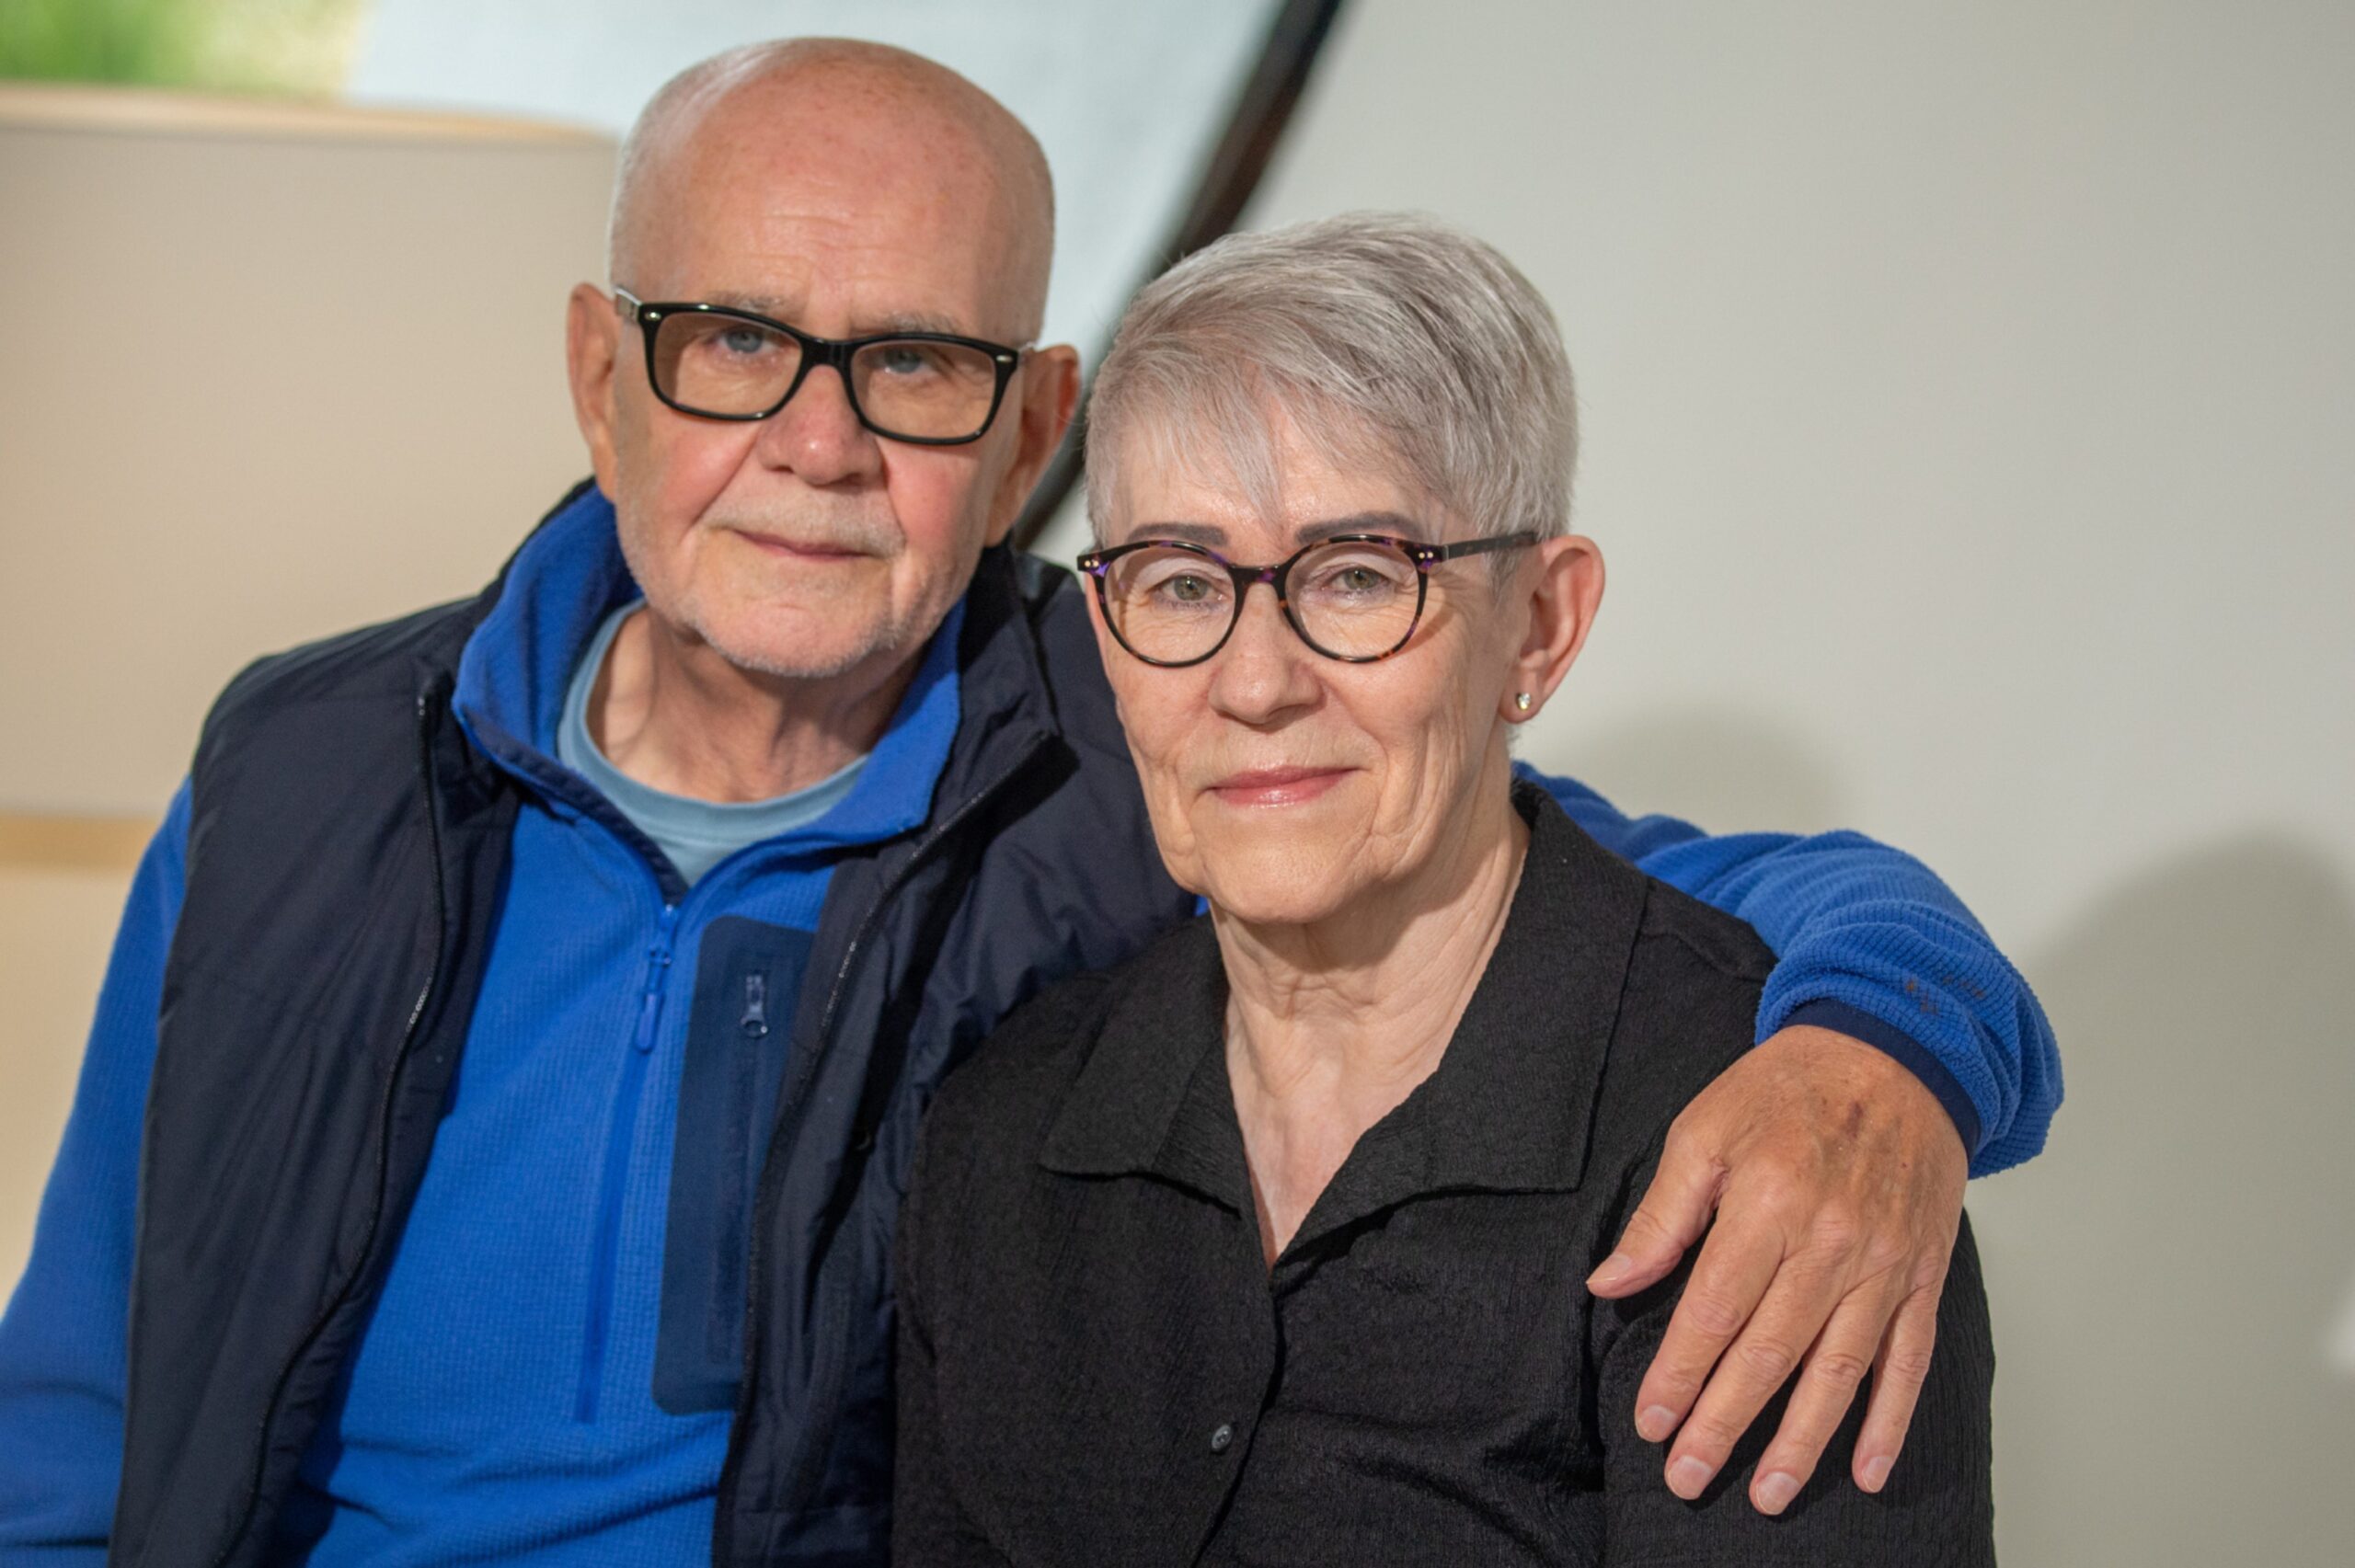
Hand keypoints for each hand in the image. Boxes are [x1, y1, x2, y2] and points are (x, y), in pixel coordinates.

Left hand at [1587, 1023, 1967, 1512]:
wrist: (1896, 1052)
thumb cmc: (1788, 1089)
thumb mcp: (1704, 1129)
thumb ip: (1661, 1216)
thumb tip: (1609, 1284)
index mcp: (1769, 1203)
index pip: (1713, 1311)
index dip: (1679, 1373)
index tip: (1650, 1420)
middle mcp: (1831, 1242)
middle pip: (1770, 1353)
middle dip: (1723, 1423)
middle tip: (1686, 1476)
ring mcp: (1884, 1264)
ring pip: (1838, 1371)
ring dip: (1800, 1441)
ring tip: (1764, 1493)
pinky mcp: (1922, 1275)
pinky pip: (1908, 1360)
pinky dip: (1889, 1420)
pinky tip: (1864, 1469)